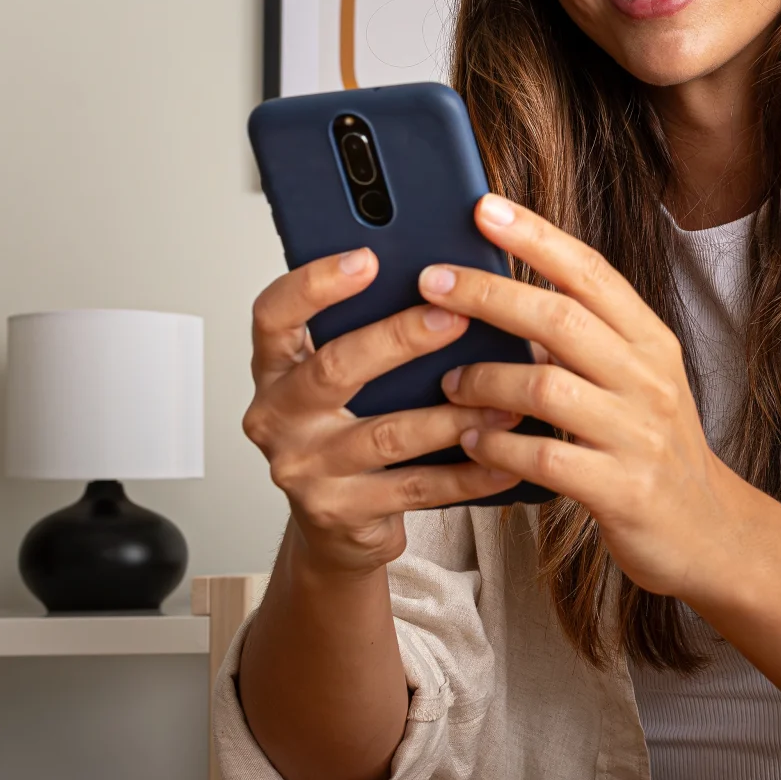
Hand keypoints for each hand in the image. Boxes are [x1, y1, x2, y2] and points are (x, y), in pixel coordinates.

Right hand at [241, 247, 522, 573]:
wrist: (337, 522)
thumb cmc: (352, 427)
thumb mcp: (349, 375)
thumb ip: (374, 329)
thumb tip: (454, 279)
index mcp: (276, 367)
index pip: (274, 314)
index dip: (315, 284)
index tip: (367, 257)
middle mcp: (277, 416)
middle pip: (333, 369)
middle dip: (399, 339)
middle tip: (456, 316)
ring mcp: (305, 469)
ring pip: (385, 434)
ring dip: (451, 414)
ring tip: (505, 396)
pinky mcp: (340, 512)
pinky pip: (414, 489)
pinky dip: (466, 472)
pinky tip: (505, 457)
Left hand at [424, 195, 744, 600]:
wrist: (709, 531)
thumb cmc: (654, 448)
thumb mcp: (636, 380)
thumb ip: (584, 341)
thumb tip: (504, 295)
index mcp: (651, 341)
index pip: (591, 272)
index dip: (536, 235)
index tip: (484, 206)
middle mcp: (649, 379)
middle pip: (560, 318)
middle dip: (488, 294)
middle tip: (432, 282)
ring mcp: (638, 435)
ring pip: (546, 387)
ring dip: (484, 380)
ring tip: (448, 383)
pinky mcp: (622, 490)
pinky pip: (545, 459)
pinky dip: (498, 447)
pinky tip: (473, 442)